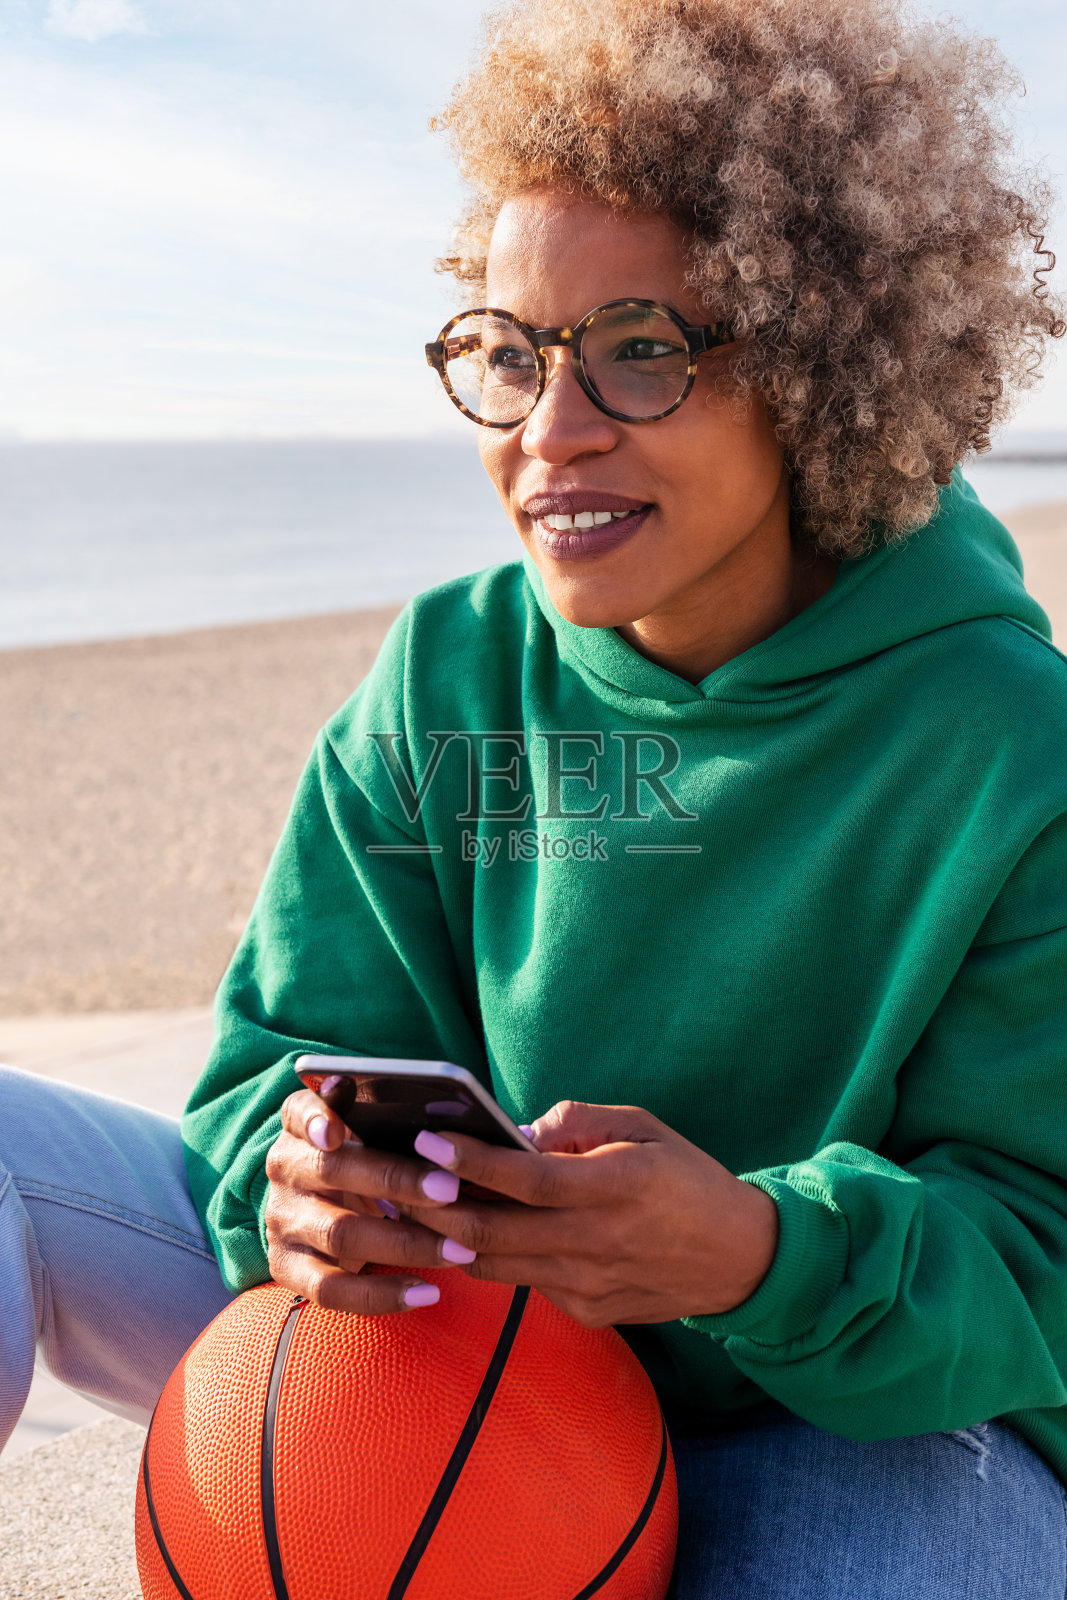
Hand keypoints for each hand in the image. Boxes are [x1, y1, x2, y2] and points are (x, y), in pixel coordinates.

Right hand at [263, 1081, 484, 1314]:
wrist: (315, 1209)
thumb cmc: (359, 1158)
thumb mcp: (360, 1128)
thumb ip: (370, 1110)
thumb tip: (366, 1090)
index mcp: (300, 1127)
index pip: (299, 1111)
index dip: (314, 1117)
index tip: (334, 1130)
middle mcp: (285, 1170)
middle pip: (335, 1172)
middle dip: (397, 1182)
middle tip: (451, 1189)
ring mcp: (283, 1221)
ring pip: (341, 1234)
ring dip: (405, 1244)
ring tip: (458, 1250)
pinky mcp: (289, 1268)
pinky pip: (333, 1289)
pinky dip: (382, 1294)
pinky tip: (425, 1292)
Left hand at [403, 1101, 779, 1327]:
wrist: (740, 1260)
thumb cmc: (686, 1178)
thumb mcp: (643, 1127)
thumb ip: (577, 1123)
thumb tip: (515, 1131)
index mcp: (618, 1186)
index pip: (527, 1178)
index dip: (471, 1162)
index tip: (425, 1139)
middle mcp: (599, 1242)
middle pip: (495, 1232)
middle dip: (434, 1207)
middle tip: (392, 1179)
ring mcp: (589, 1285)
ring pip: (495, 1265)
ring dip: (447, 1238)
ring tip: (408, 1205)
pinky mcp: (586, 1312)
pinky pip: (523, 1281)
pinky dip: (492, 1257)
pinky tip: (464, 1234)